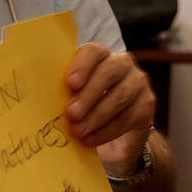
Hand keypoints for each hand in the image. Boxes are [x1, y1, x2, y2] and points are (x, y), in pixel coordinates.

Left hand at [63, 43, 156, 176]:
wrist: (112, 131)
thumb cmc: (85, 107)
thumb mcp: (73, 97)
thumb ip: (66, 94)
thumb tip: (44, 101)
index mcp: (100, 56)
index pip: (94, 51)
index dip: (82, 65)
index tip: (70, 84)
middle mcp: (122, 63)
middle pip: (109, 73)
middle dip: (88, 95)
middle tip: (71, 114)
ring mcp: (138, 83)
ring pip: (119, 97)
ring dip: (96, 117)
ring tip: (78, 132)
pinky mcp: (147, 105)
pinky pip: (127, 117)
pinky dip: (106, 131)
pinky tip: (90, 140)